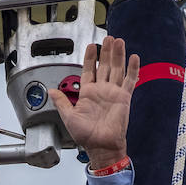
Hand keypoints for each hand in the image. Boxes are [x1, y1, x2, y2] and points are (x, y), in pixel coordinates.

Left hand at [49, 36, 138, 169]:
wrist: (100, 146)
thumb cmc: (86, 136)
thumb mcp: (68, 117)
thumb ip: (61, 102)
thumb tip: (51, 91)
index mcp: (88, 93)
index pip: (89, 70)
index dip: (90, 58)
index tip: (91, 46)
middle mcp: (101, 90)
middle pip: (105, 66)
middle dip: (106, 51)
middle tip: (108, 38)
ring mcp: (114, 93)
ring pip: (117, 69)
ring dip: (118, 55)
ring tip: (118, 41)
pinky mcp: (124, 98)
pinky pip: (130, 81)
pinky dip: (133, 69)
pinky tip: (134, 58)